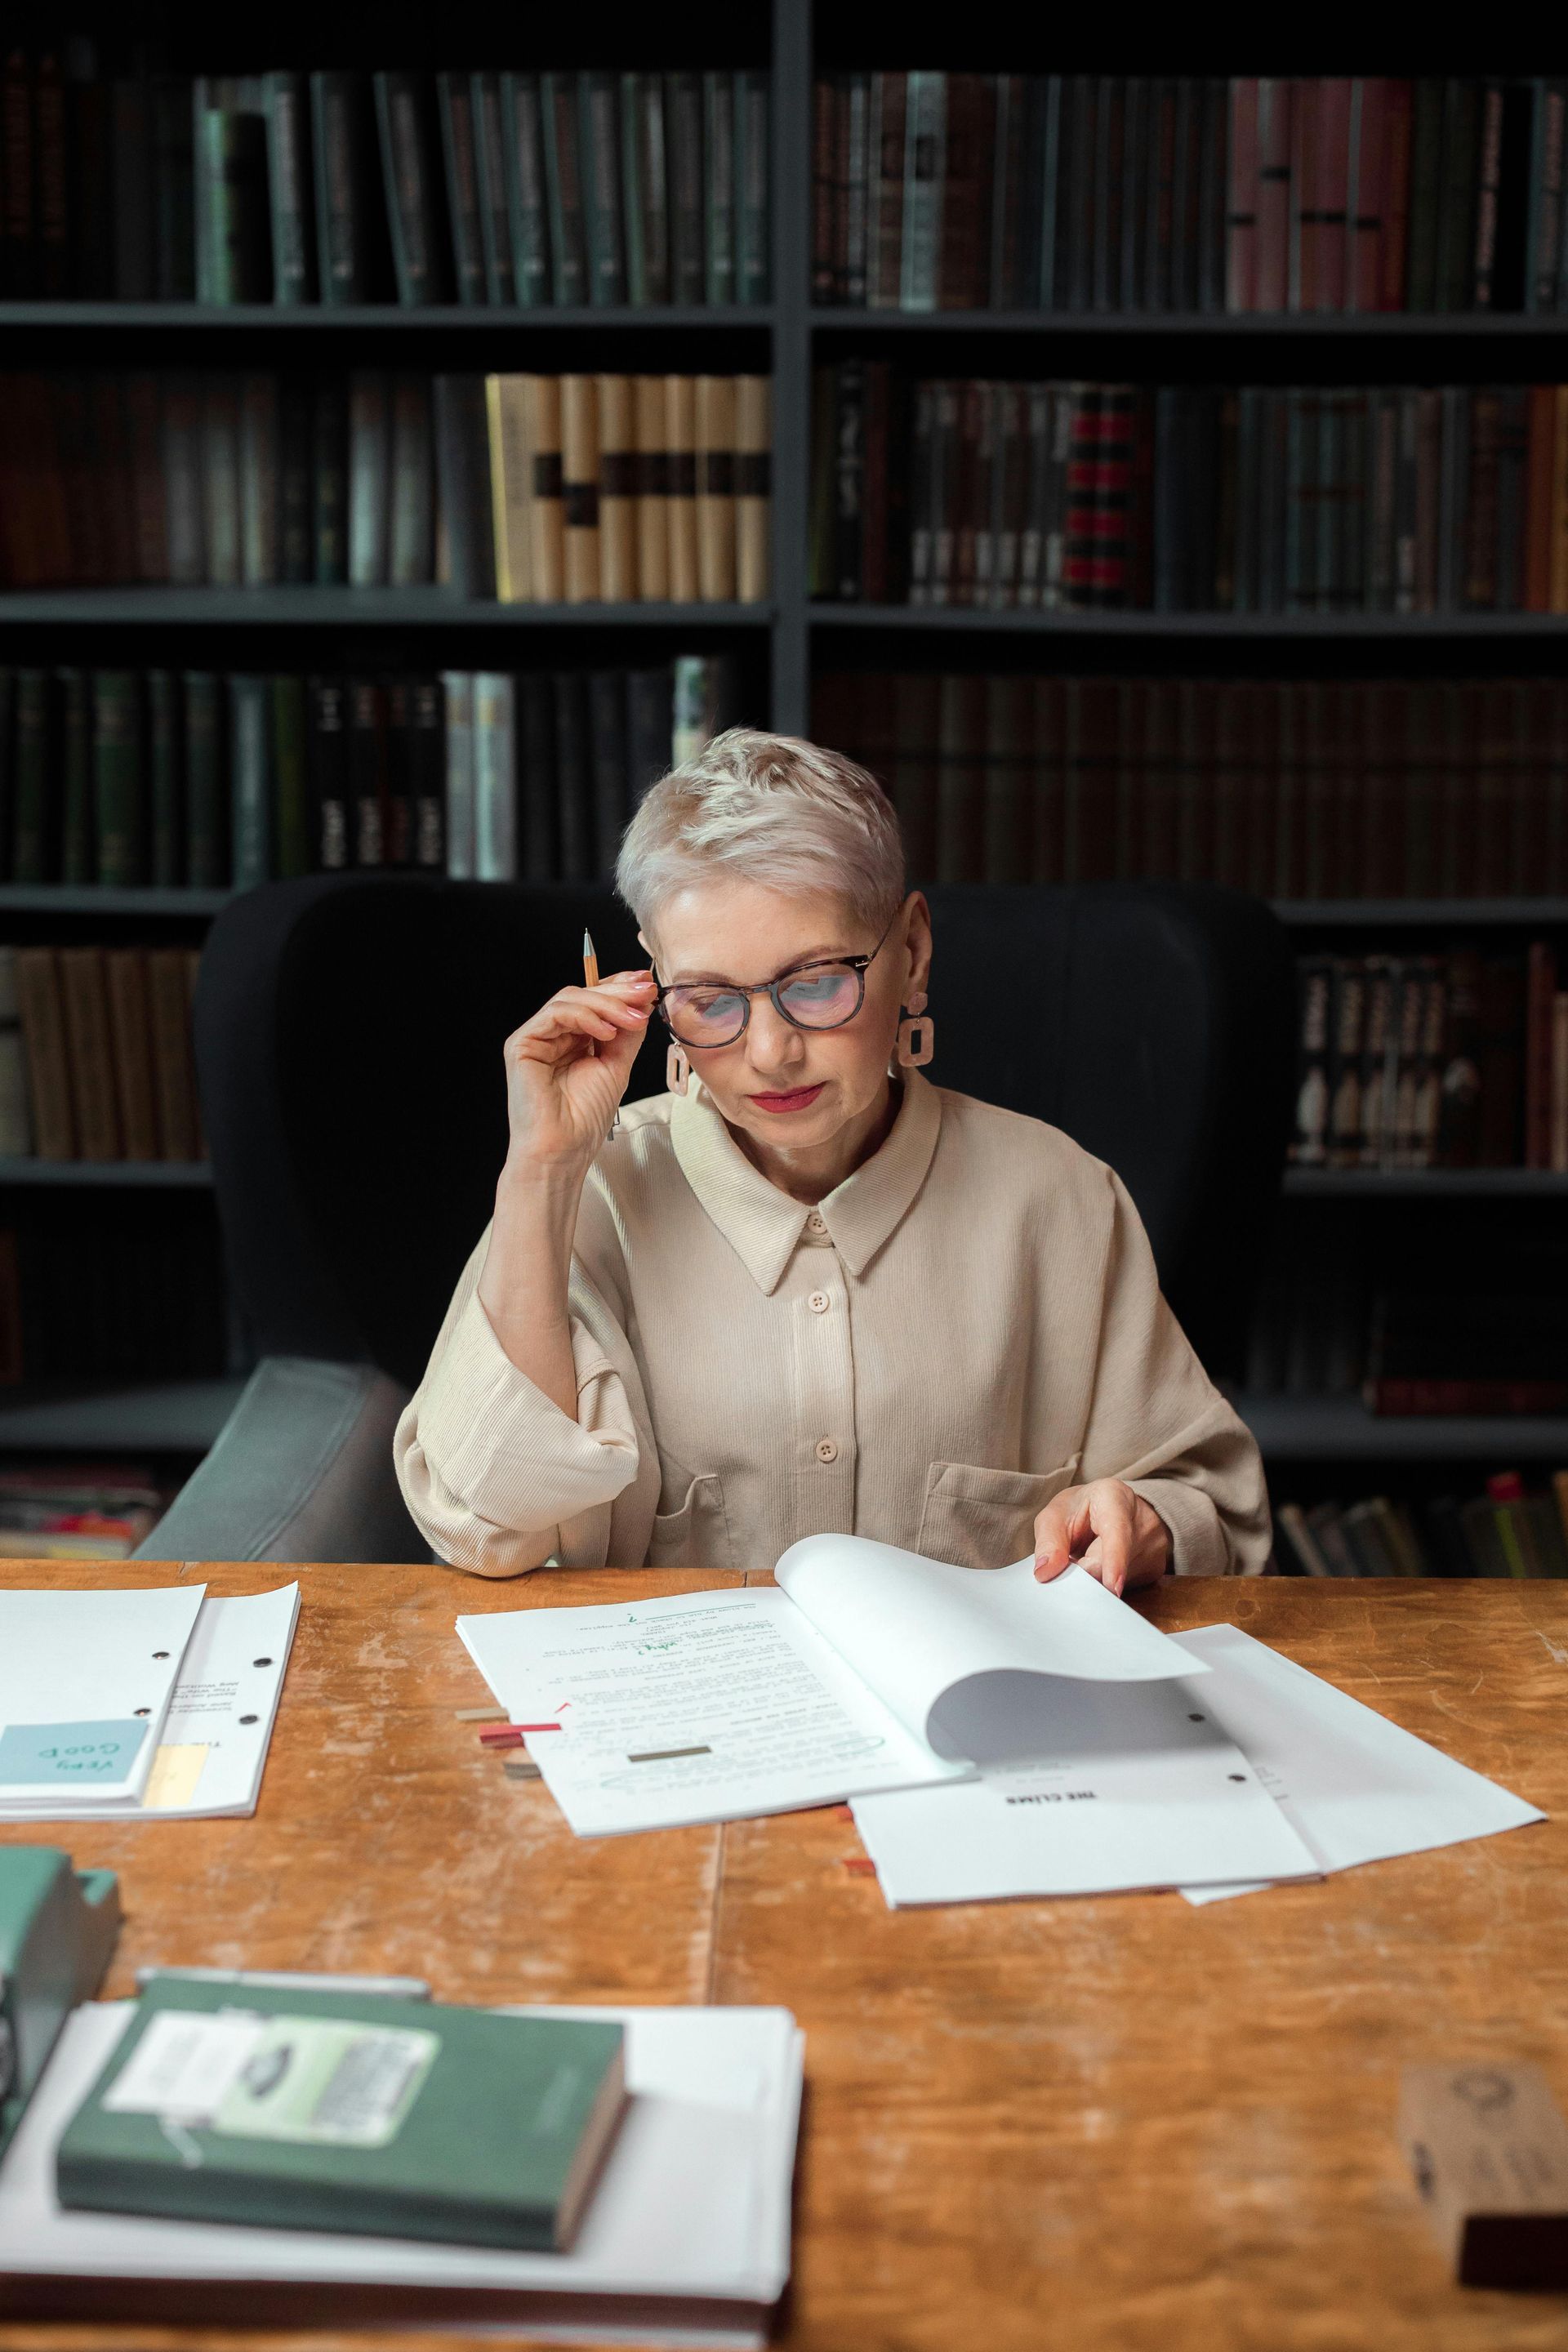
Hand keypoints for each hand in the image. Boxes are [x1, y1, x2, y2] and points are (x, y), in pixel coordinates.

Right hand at [499, 971, 656, 1172]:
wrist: (563, 1150)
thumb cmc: (584, 1119)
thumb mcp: (617, 1066)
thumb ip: (627, 1034)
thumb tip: (642, 1003)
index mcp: (572, 1040)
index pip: (594, 1002)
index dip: (620, 988)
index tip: (648, 984)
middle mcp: (552, 1036)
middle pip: (583, 995)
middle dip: (619, 992)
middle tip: (647, 992)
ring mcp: (536, 1038)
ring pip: (570, 999)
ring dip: (607, 1004)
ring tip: (632, 1020)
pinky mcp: (522, 1043)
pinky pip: (555, 1014)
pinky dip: (585, 1016)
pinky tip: (607, 1032)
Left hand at [1032, 1480, 1171, 1598]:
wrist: (1111, 1509)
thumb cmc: (1080, 1511)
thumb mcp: (1055, 1516)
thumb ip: (1048, 1542)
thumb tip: (1045, 1573)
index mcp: (1114, 1497)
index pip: (1117, 1532)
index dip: (1114, 1560)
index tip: (1113, 1585)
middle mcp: (1142, 1520)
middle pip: (1112, 1564)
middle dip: (1085, 1574)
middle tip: (1069, 1566)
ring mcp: (1154, 1547)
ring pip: (1119, 1580)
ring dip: (1095, 1579)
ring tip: (1088, 1556)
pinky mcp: (1155, 1569)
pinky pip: (1128, 1586)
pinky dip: (1108, 1583)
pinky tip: (1104, 1567)